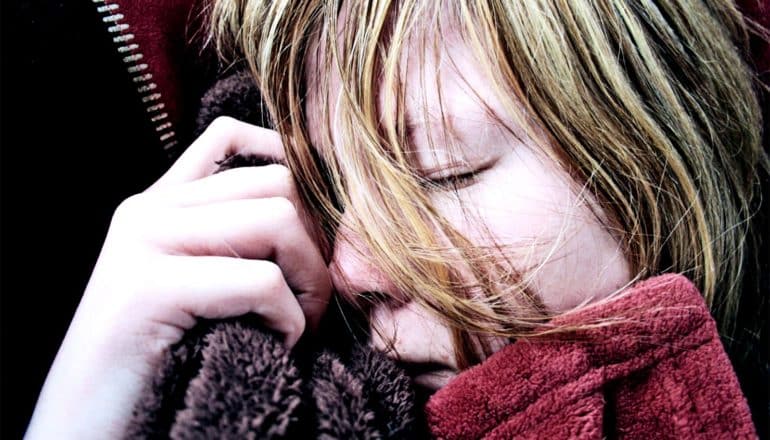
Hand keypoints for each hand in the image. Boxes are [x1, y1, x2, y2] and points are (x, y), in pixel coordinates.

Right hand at [25, 117, 331, 438]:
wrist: (88, 433)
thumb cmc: (163, 367)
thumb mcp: (204, 289)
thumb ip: (237, 239)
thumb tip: (316, 213)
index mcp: (160, 206)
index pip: (232, 137)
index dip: (293, 170)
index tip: (313, 233)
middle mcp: (148, 211)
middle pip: (277, 182)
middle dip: (316, 246)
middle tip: (311, 304)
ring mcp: (142, 242)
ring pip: (278, 219)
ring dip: (310, 283)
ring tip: (298, 326)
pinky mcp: (147, 288)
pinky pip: (262, 281)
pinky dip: (290, 322)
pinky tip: (277, 348)